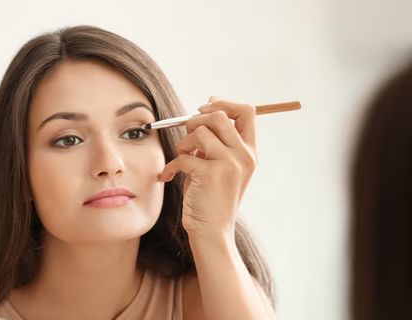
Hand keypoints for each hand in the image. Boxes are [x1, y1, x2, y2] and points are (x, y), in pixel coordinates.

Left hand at [159, 96, 257, 238]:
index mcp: (249, 152)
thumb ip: (218, 139)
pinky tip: (169, 176)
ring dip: (184, 143)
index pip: (247, 111)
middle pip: (219, 115)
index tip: (204, 109)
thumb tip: (209, 103)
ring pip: (199, 131)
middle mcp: (243, 155)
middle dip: (195, 120)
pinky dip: (171, 166)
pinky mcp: (210, 174)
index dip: (224, 104)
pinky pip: (183, 156)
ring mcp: (229, 164)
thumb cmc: (212, 199)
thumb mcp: (222, 166)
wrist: (213, 232)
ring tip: (182, 158)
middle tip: (187, 137)